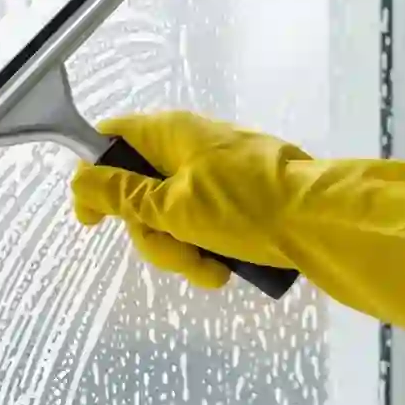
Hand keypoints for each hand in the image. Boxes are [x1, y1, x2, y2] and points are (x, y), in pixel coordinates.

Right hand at [71, 112, 305, 288]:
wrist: (324, 222)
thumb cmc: (247, 208)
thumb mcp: (174, 207)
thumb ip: (122, 196)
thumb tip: (79, 180)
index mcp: (168, 134)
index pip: (110, 141)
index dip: (92, 181)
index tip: (91, 222)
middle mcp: (189, 146)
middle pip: (140, 194)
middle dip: (153, 235)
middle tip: (177, 254)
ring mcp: (217, 173)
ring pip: (172, 219)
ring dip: (183, 252)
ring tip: (211, 270)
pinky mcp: (240, 199)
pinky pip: (205, 226)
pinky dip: (208, 251)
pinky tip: (226, 270)